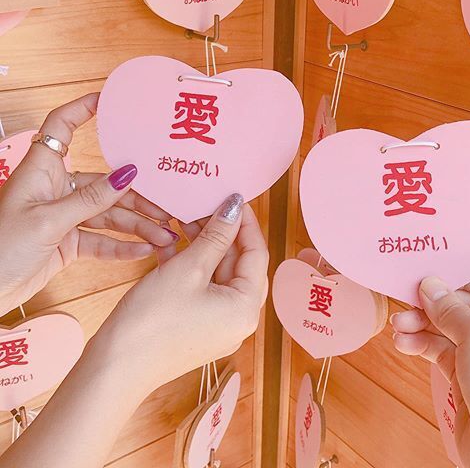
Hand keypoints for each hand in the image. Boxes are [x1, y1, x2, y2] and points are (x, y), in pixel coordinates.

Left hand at [0, 94, 178, 314]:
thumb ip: (91, 200)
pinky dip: (122, 247)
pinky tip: (143, 250)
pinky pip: (102, 241)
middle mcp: (56, 189)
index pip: (61, 127)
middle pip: (104, 183)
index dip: (83, 109)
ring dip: (137, 227)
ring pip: (109, 215)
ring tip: (163, 237)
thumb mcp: (48, 221)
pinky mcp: (68, 242)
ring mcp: (64, 217)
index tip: (110, 100)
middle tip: (165, 208)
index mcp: (41, 171)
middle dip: (138, 197)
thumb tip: (127, 175)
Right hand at [89, 194, 268, 394]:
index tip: (234, 198)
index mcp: (246, 308)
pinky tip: (171, 244)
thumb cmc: (151, 321)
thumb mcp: (188, 268)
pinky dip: (190, 267)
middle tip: (206, 206)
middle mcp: (238, 319)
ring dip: (203, 247)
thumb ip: (215, 236)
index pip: (257, 253)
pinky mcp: (197, 326)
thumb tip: (235, 207)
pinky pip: (202, 289)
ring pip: (218, 275)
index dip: (245, 223)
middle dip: (221, 233)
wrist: (113, 370)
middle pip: (239, 264)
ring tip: (185, 219)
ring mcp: (218, 325)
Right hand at [391, 268, 469, 467]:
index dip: (465, 275)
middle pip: (469, 306)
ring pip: (452, 331)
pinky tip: (404, 343)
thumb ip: (451, 309)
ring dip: (423, 325)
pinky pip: (444, 355)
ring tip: (398, 325)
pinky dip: (423, 347)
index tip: (434, 273)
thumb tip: (429, 285)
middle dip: (436, 303)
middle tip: (408, 298)